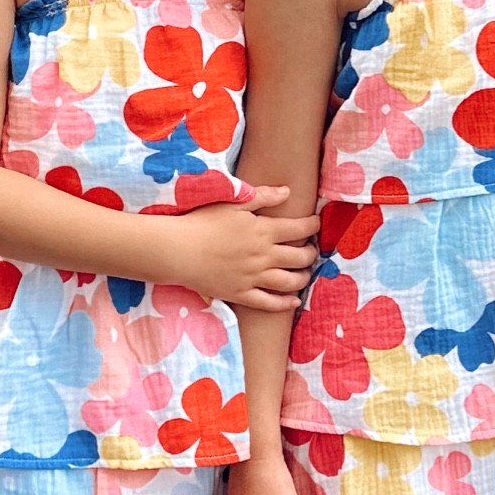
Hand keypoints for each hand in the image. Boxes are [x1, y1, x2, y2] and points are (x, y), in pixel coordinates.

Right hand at [165, 185, 319, 311]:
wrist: (178, 250)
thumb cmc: (203, 222)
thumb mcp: (233, 202)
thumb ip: (262, 196)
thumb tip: (287, 191)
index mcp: (263, 230)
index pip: (299, 229)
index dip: (313, 226)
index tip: (317, 224)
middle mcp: (263, 256)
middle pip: (299, 257)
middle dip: (310, 254)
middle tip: (311, 251)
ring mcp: (253, 277)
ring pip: (289, 282)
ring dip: (303, 278)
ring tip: (305, 274)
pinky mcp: (241, 294)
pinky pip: (269, 303)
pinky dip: (285, 303)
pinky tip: (293, 301)